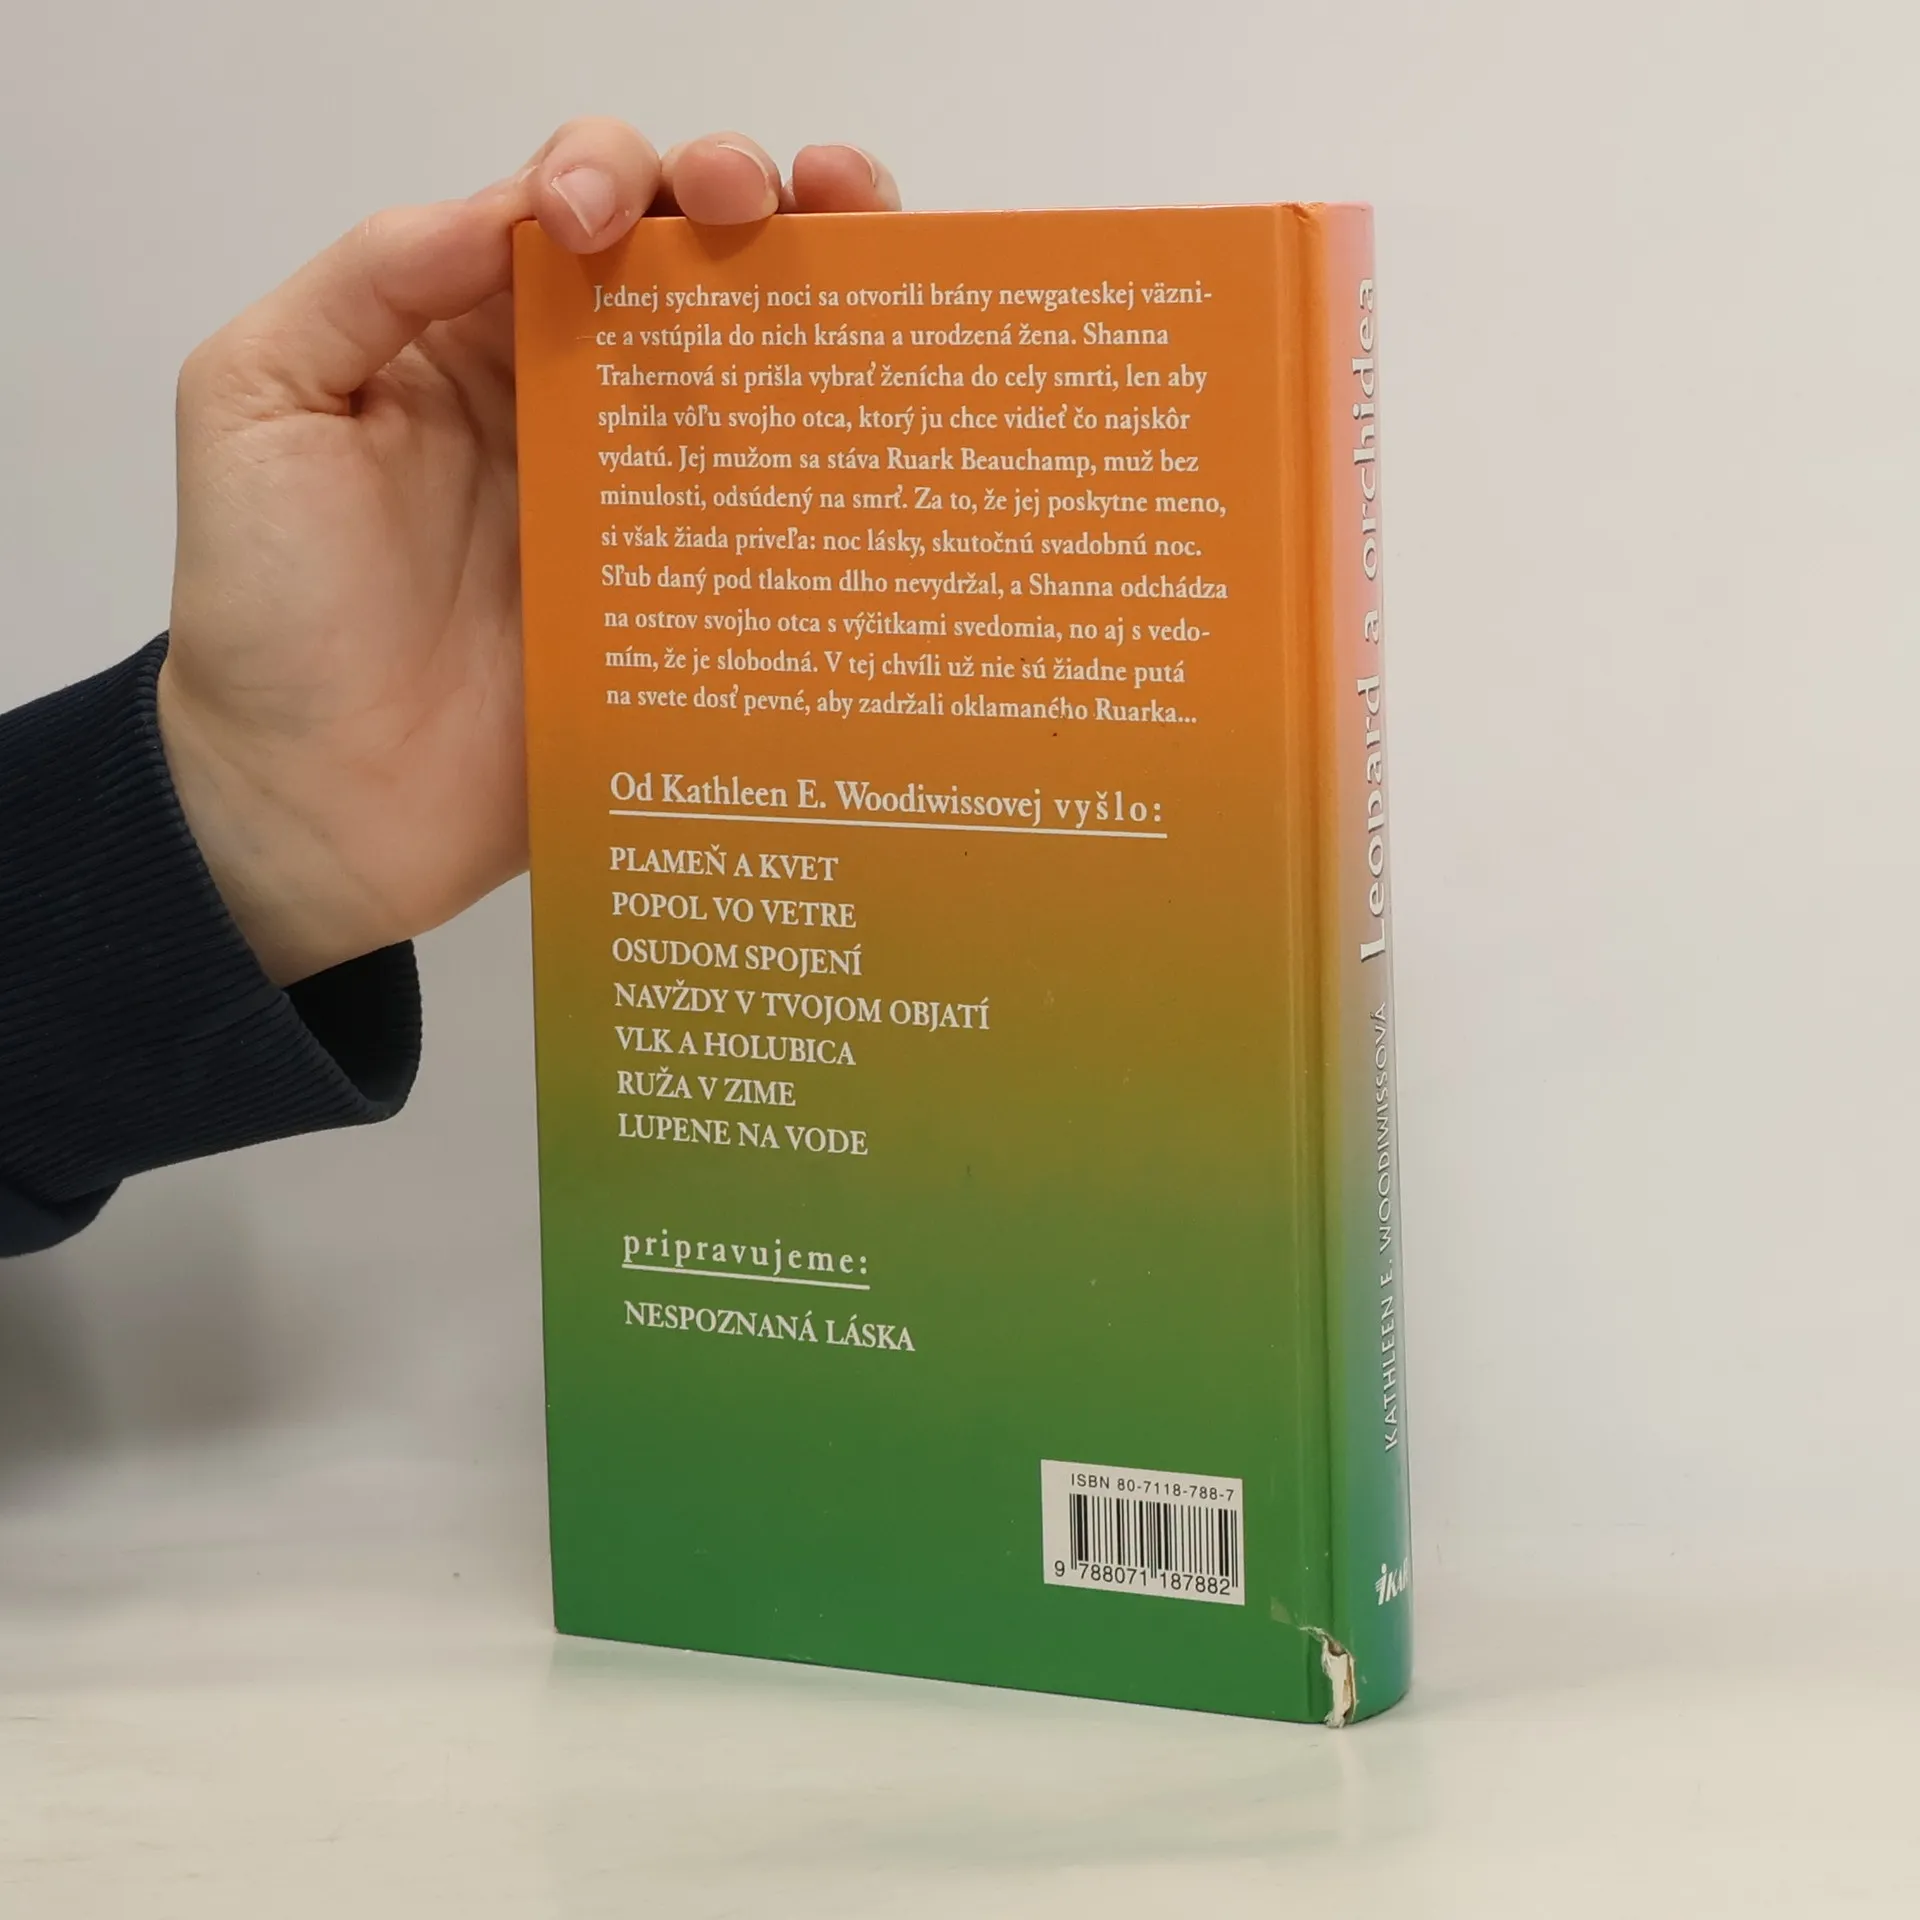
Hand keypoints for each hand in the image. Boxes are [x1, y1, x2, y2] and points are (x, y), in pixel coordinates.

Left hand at [160, 121, 898, 985]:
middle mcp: (578, 401)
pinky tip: (878, 433)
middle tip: (779, 203)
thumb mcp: (258, 401)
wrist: (322, 807)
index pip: (574, 206)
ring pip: (759, 371)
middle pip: (692, 264)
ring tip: (876, 265)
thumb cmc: (269, 609)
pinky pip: (778, 522)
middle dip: (751, 197)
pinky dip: (840, 470)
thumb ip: (369, 280)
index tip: (603, 221)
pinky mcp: (693, 605)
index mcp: (475, 332)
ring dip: (827, 292)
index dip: (613, 170)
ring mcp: (647, 506)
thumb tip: (514, 209)